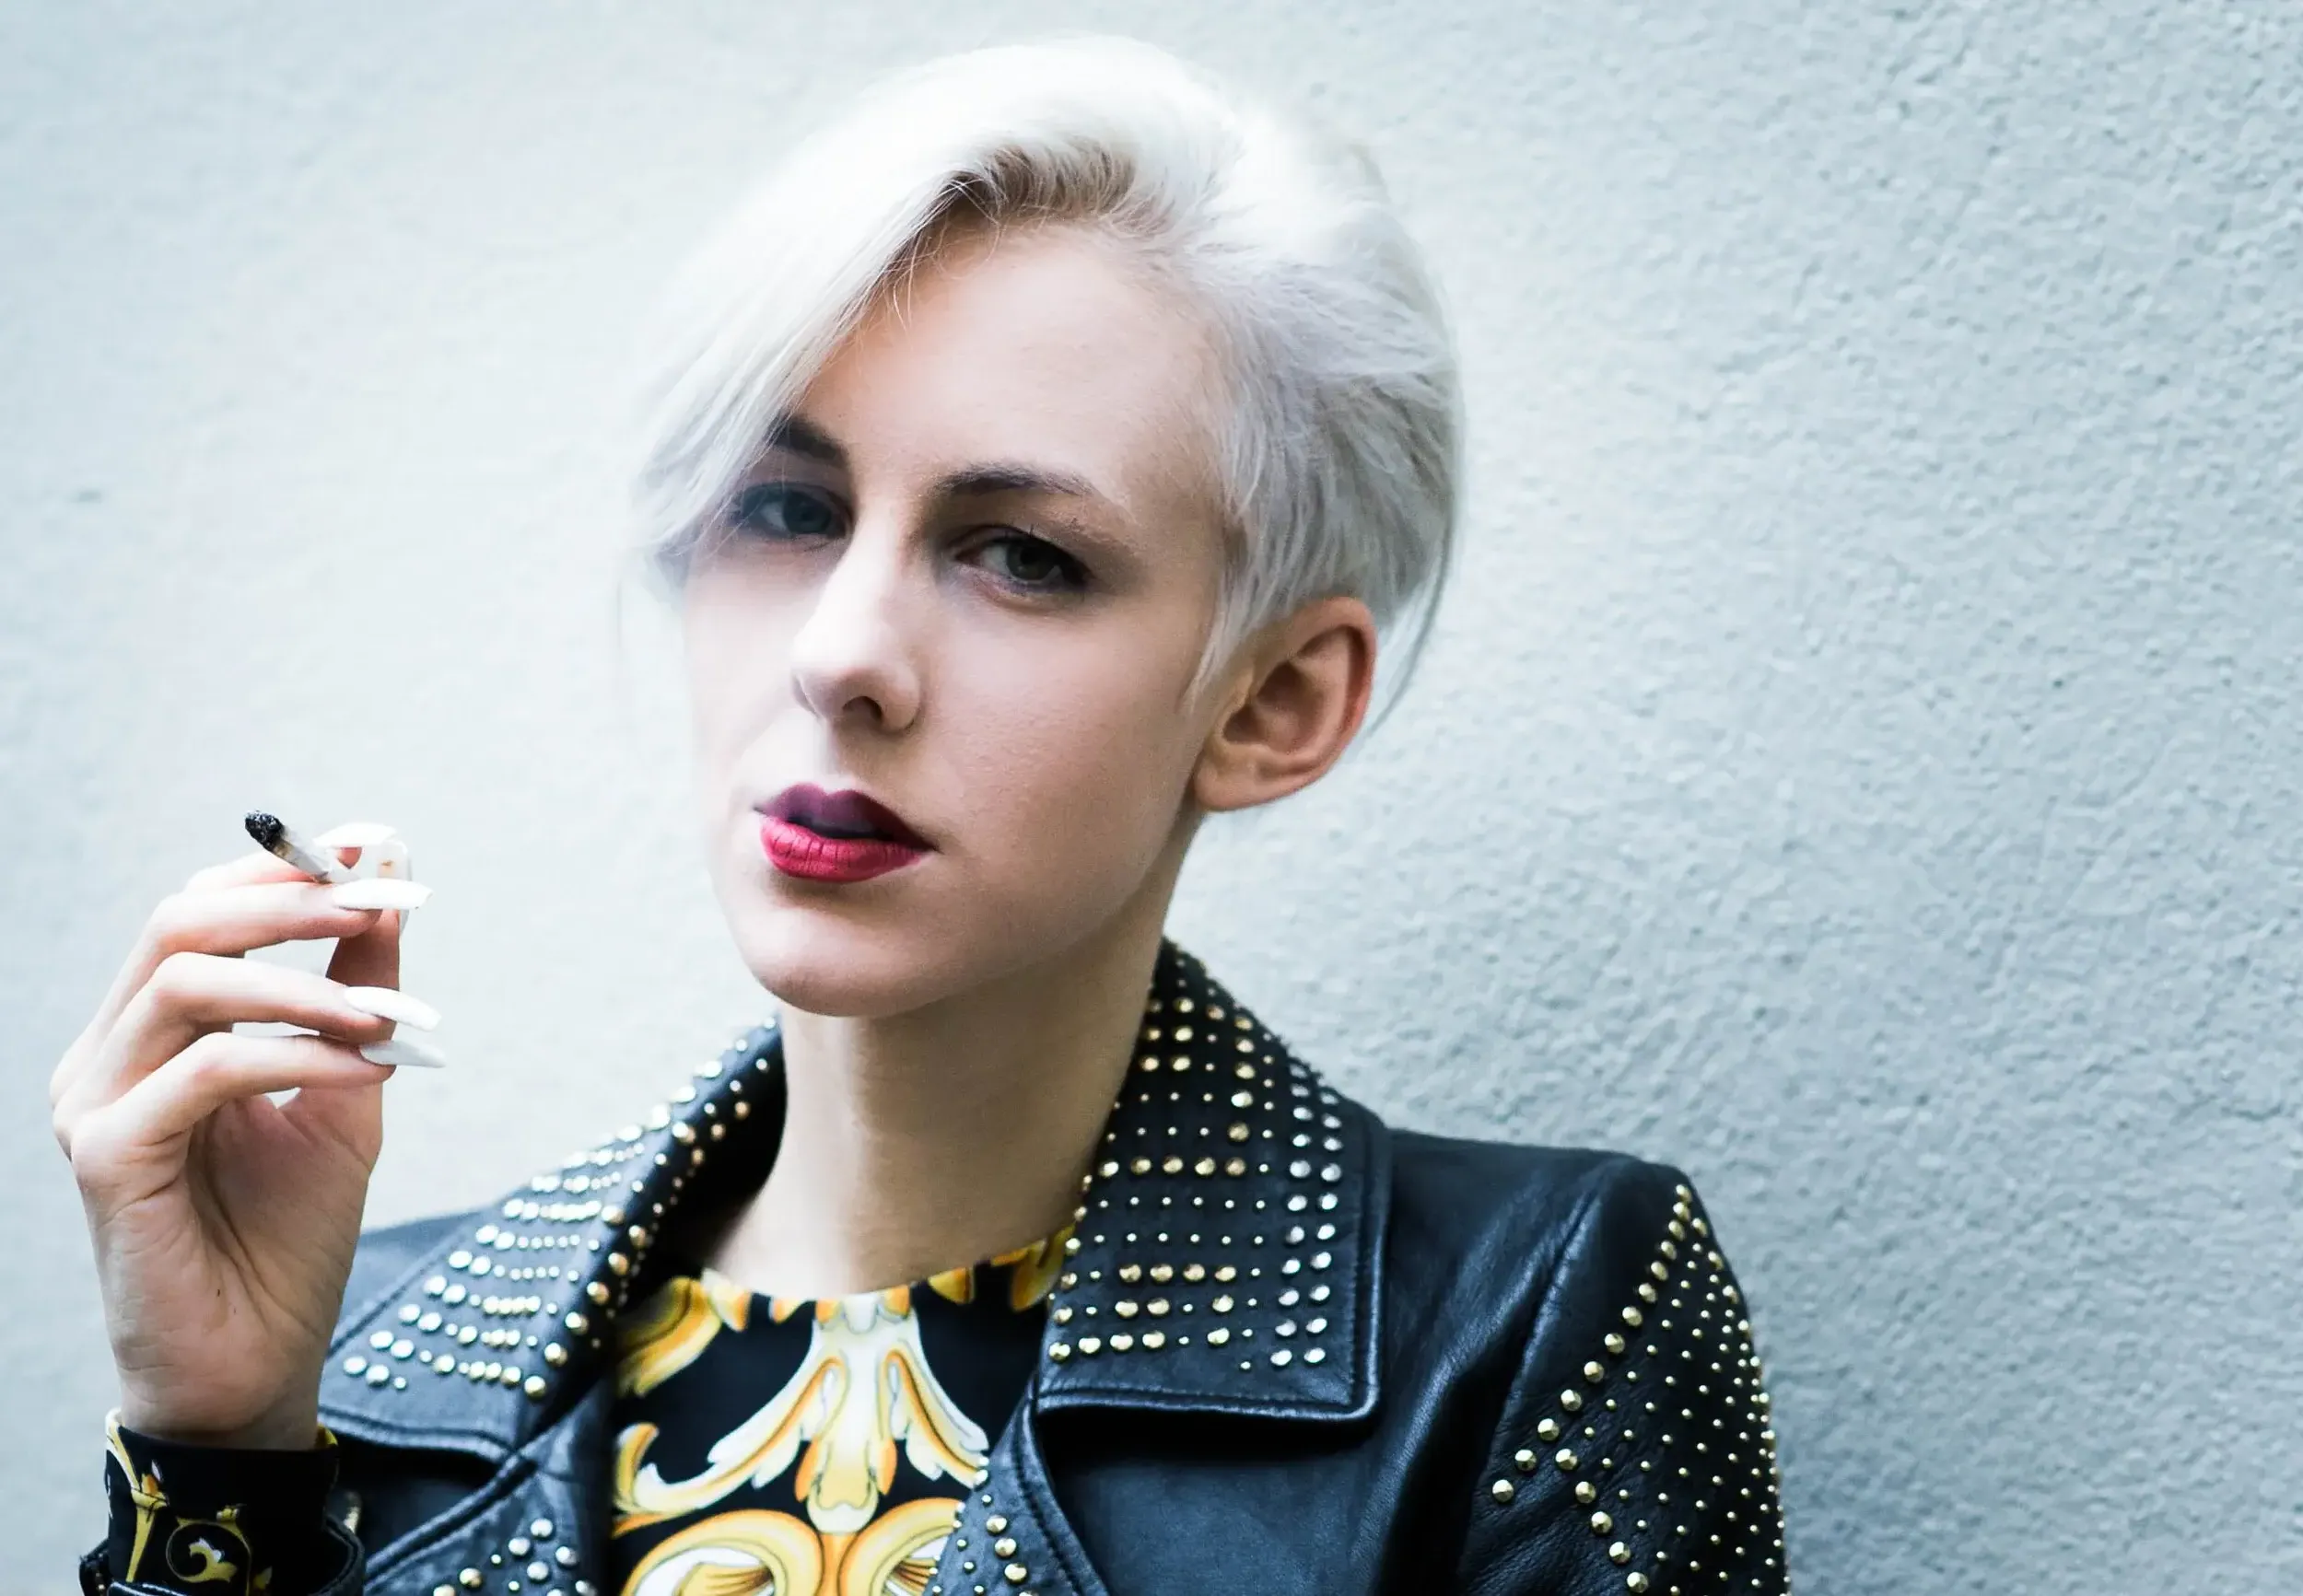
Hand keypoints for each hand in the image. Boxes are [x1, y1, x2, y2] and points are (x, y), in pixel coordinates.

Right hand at [51, 840, 433, 1447]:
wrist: (256, 1367)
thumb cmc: (289, 1238)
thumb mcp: (346, 1088)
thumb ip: (358, 990)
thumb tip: (391, 883)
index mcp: (153, 1035)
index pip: (198, 912)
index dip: (287, 872)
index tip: (383, 851)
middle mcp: (109, 1057)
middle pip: (178, 924)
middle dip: (293, 901)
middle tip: (386, 900)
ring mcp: (96, 1106)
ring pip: (182, 984)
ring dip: (304, 981)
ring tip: (390, 1011)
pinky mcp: (110, 1159)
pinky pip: (205, 1071)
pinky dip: (297, 1055)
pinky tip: (366, 1070)